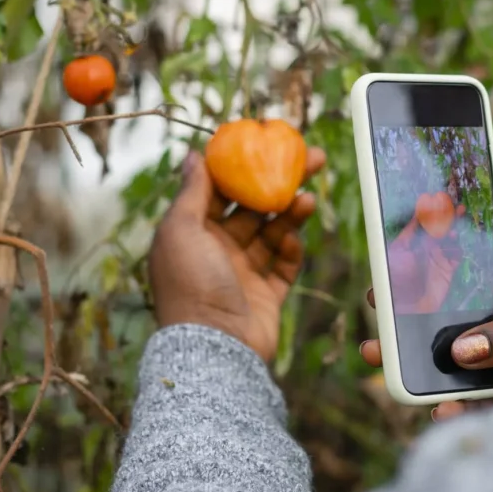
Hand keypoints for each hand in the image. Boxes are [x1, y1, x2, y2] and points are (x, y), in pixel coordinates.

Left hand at [149, 148, 325, 358]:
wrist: (215, 349)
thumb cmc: (190, 286)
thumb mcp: (180, 231)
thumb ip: (191, 193)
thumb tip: (194, 154)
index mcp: (191, 233)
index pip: (219, 188)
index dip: (243, 164)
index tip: (267, 142)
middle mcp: (216, 250)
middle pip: (252, 206)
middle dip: (280, 181)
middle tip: (312, 158)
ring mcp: (242, 273)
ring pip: (272, 232)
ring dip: (290, 213)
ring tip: (308, 199)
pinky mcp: (266, 294)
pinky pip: (284, 264)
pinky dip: (291, 249)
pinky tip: (293, 238)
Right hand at [361, 216, 492, 425]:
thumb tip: (465, 348)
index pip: (489, 240)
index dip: (453, 227)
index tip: (411, 221)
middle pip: (453, 296)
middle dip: (412, 296)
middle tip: (378, 296)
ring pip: (448, 349)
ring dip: (412, 352)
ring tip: (379, 354)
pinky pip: (465, 400)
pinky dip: (445, 405)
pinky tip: (437, 407)